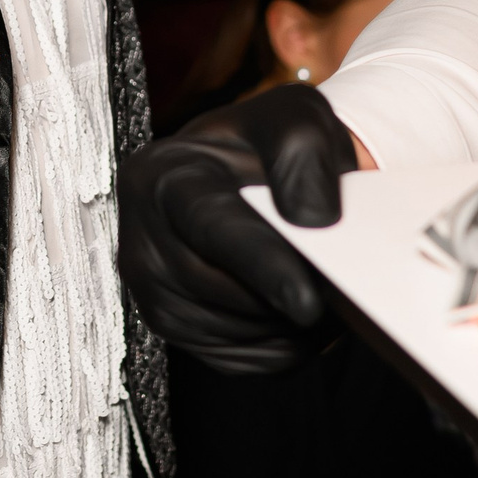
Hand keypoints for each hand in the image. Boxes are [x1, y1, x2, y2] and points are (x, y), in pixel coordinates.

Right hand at [116, 83, 359, 373]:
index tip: (308, 300)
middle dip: (283, 294)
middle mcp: (141, 239)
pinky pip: (242, 359)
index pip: (211, 229)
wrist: (249, 178)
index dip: (263, 266)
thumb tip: (311, 220)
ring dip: (286, 320)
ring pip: (234, 332)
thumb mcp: (294, 118)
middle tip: (336, 279)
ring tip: (312, 279)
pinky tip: (289, 302)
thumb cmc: (267, 148)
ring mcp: (153, 291)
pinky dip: (280, 342)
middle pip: (221, 291)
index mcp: (161, 177)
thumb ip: (302, 150)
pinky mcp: (176, 331)